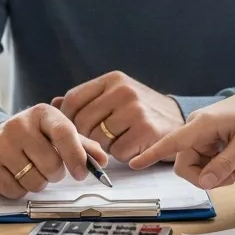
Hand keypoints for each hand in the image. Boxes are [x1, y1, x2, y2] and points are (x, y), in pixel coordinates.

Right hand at [0, 104, 109, 199]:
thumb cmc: (34, 138)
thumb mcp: (57, 133)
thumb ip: (82, 146)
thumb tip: (102, 160)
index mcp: (42, 113)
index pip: (64, 133)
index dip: (76, 156)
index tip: (82, 174)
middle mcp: (19, 124)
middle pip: (51, 164)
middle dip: (55, 174)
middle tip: (49, 167)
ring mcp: (0, 143)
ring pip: (33, 181)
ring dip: (38, 183)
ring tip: (31, 170)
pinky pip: (14, 191)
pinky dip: (20, 190)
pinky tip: (16, 175)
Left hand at [52, 71, 185, 162]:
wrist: (180, 119)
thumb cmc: (142, 110)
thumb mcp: (115, 95)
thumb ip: (87, 99)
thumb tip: (54, 103)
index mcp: (113, 80)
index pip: (73, 100)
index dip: (67, 119)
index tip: (72, 130)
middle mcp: (124, 91)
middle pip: (82, 121)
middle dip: (86, 136)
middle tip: (99, 140)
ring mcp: (136, 111)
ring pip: (98, 139)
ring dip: (105, 146)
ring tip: (119, 139)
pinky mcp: (146, 131)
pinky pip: (117, 152)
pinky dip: (122, 155)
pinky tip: (133, 146)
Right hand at [128, 84, 234, 188]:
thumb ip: (226, 163)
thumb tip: (205, 183)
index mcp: (202, 124)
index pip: (172, 141)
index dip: (153, 154)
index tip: (134, 164)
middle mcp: (195, 129)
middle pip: (185, 165)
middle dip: (207, 178)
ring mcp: (199, 136)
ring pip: (195, 167)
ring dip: (215, 176)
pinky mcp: (205, 141)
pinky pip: (203, 163)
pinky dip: (218, 170)